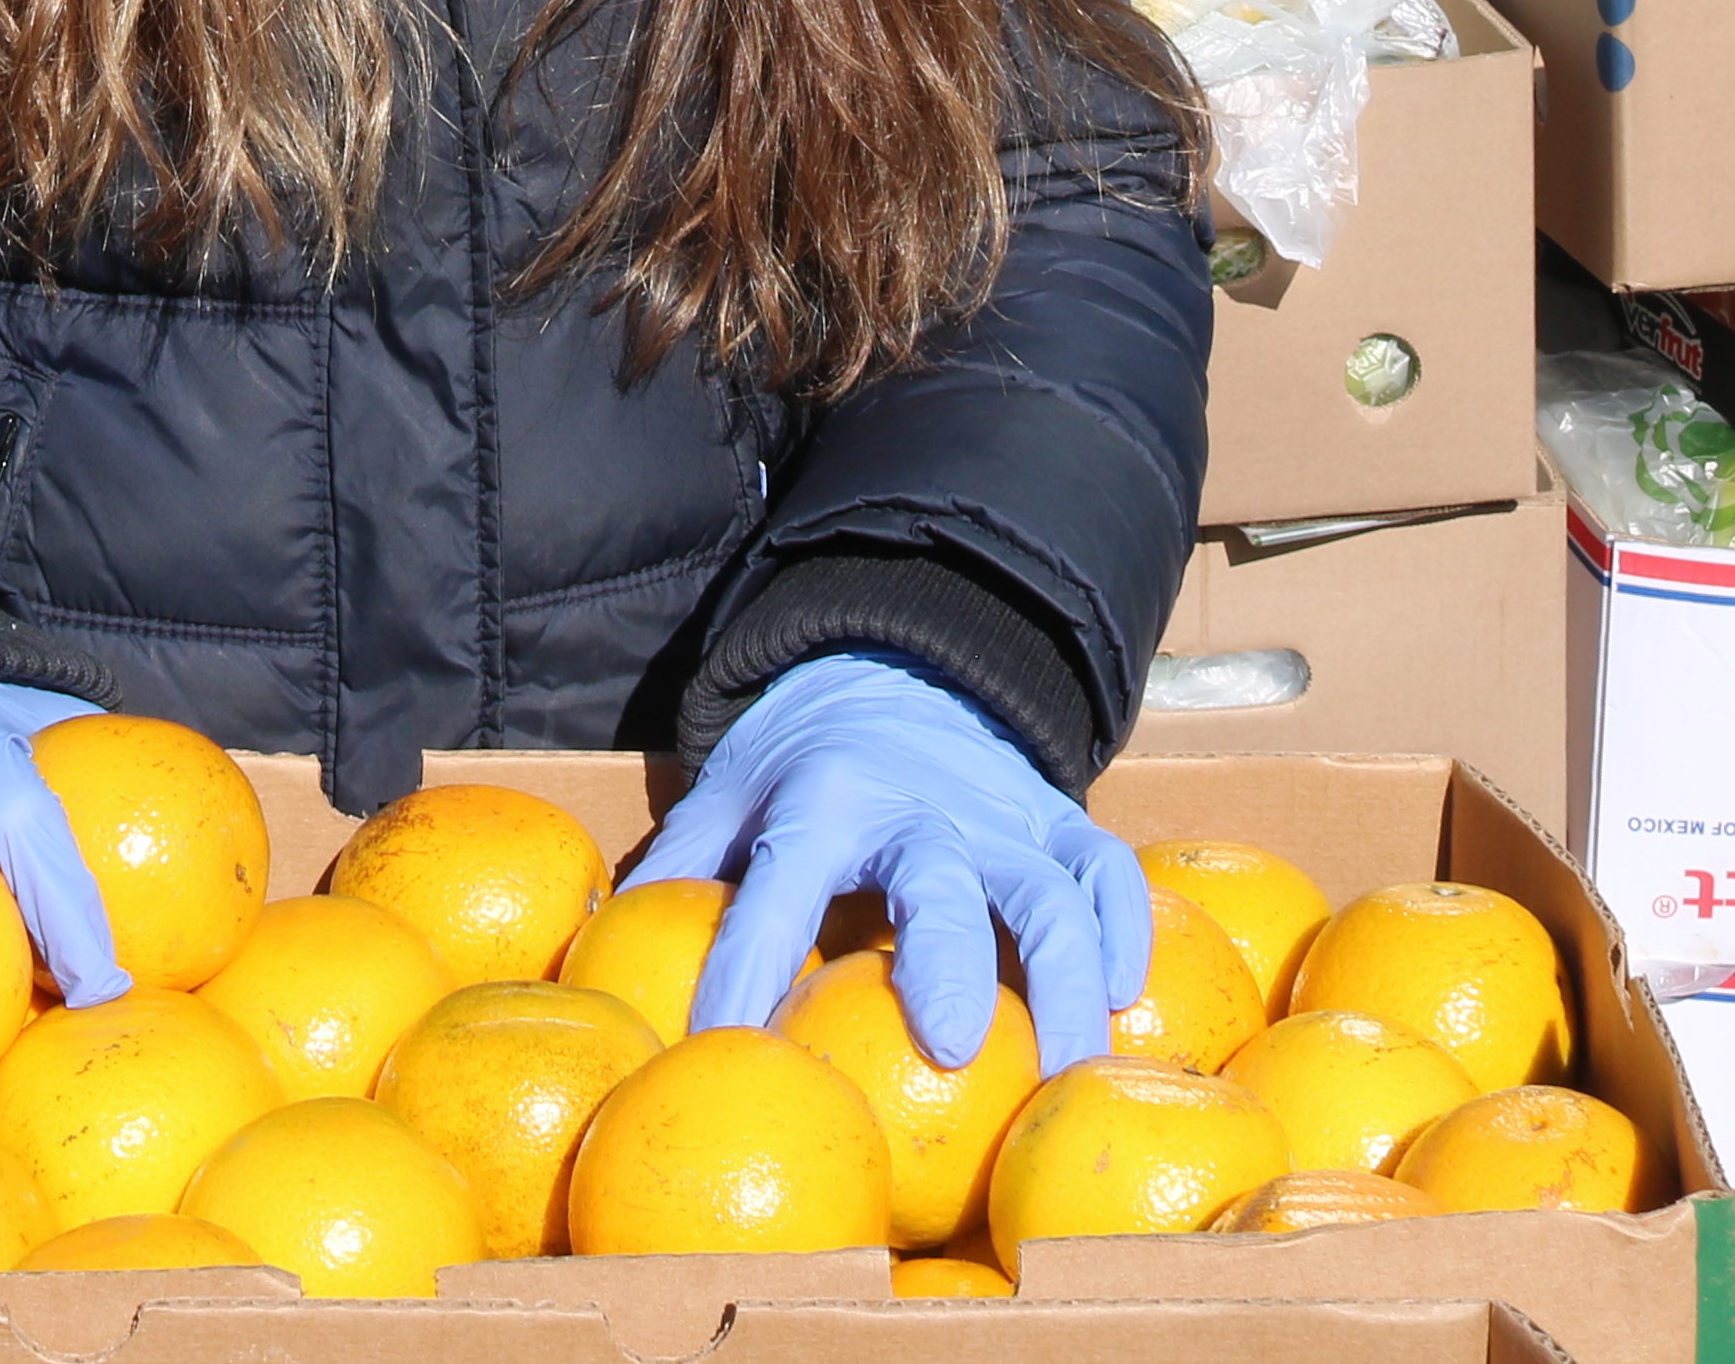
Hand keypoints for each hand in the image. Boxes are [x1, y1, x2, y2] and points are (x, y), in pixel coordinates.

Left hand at [630, 653, 1148, 1073]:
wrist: (896, 662)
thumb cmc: (799, 762)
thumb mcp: (725, 792)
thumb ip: (677, 871)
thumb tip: (601, 969)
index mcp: (820, 796)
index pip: (777, 887)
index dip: (746, 964)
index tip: (724, 1046)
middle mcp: (918, 803)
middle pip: (938, 882)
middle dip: (946, 961)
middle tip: (948, 1046)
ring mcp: (1000, 811)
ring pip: (1048, 890)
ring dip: (1068, 977)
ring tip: (1072, 1071)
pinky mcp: (1058, 816)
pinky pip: (1107, 866)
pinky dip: (1127, 926)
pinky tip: (1132, 1000)